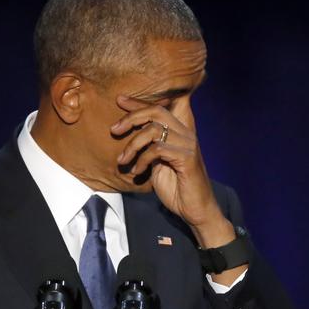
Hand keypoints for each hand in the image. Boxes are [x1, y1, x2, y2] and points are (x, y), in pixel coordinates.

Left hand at [110, 95, 233, 248]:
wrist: (194, 209)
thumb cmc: (175, 186)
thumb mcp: (156, 162)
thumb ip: (148, 146)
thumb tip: (129, 133)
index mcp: (178, 132)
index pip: (159, 108)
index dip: (139, 102)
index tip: (119, 99)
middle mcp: (186, 133)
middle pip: (156, 111)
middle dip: (132, 117)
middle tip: (114, 130)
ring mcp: (188, 144)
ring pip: (153, 130)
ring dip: (132, 145)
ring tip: (122, 160)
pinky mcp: (187, 158)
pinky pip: (157, 150)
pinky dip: (142, 160)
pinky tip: (136, 172)